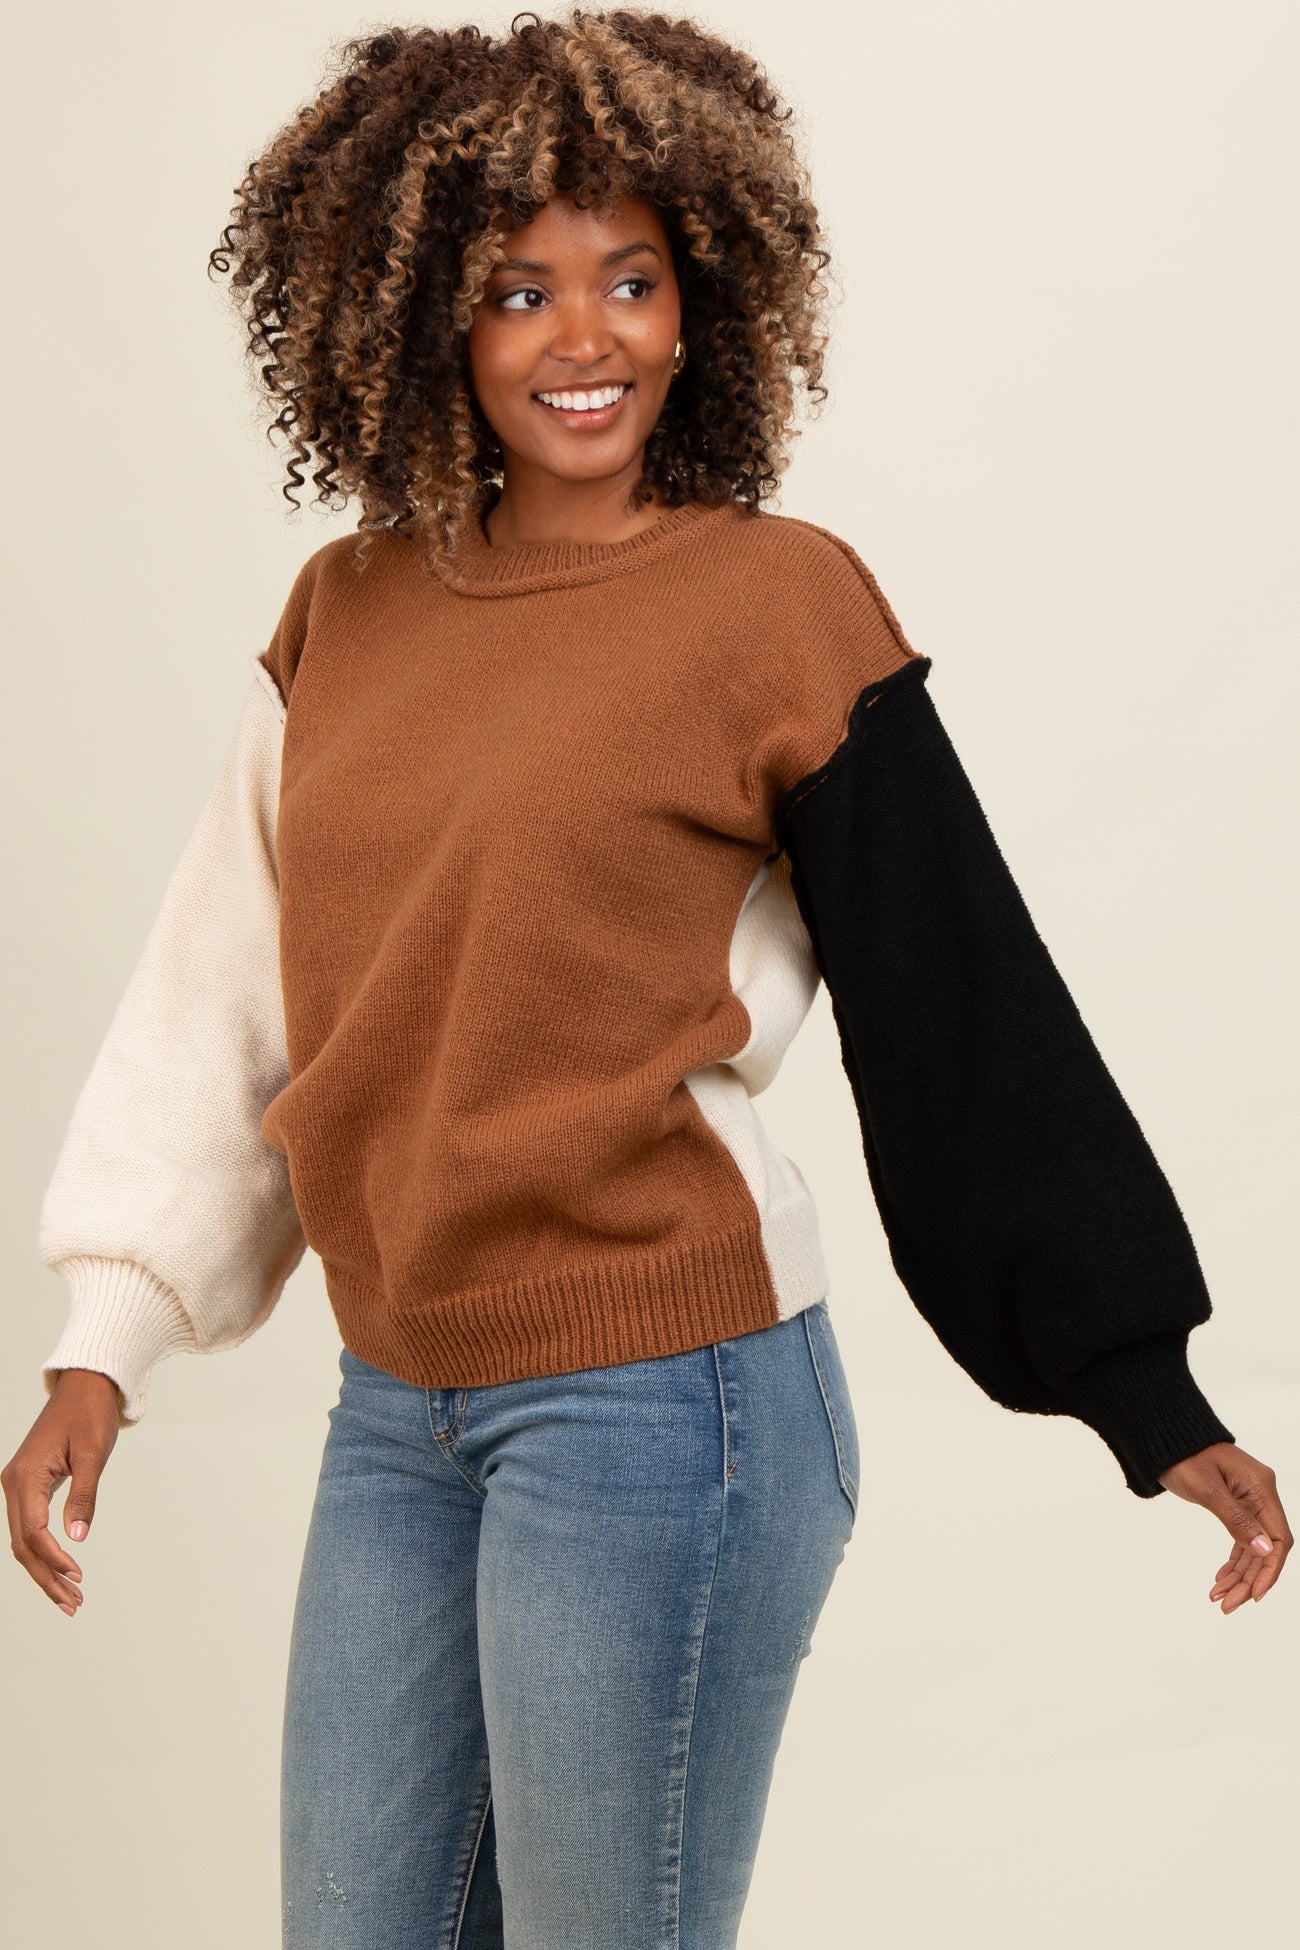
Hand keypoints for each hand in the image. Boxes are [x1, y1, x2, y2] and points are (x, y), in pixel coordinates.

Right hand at [2, 1370, 122, 1618]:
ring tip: (72, 1600)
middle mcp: (13, 1484)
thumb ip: (84, 1495)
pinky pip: (30, 1528)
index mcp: (24, 1476)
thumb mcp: (92, 1454)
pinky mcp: (28, 1487)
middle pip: (23, 1545)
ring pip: (24, 1541)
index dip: (53, 1558)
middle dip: (47, 1577)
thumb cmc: (90, 1415)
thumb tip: (77, 1538)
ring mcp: (18, 1487)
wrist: (86, 1386)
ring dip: (45, 1572)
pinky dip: (44, 1553)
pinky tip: (61, 1572)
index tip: (78, 1576)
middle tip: (74, 1605)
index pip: (32, 1531)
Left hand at [1157, 1441, 1291, 1612]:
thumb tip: (1266, 1551)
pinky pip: (1241, 1539)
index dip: (1270, 1570)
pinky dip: (1232, 1561)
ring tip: (1217, 1598)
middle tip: (1225, 1606)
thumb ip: (1236, 1520)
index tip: (1254, 1597)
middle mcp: (1260, 1494)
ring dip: (1238, 1575)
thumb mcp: (1207, 1489)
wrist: (1163, 1436)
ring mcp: (1249, 1500)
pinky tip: (1219, 1579)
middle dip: (1248, 1580)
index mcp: (1261, 1487)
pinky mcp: (1235, 1505)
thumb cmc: (1182, 1455)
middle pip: (1265, 1548)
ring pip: (1252, 1548)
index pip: (1280, 1538)